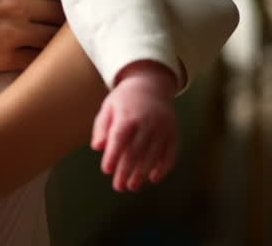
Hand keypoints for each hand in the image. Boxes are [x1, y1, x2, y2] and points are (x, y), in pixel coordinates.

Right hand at [0, 0, 64, 78]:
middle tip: (54, 9)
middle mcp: (16, 0)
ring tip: (50, 30)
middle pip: (60, 2)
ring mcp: (14, 31)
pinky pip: (42, 58)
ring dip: (56, 31)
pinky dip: (45, 55)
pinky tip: (38, 52)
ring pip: (56, 32)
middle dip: (61, 6)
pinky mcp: (7, 59)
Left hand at [91, 61, 179, 191]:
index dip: (113, 155)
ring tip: (132, 186)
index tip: (106, 171)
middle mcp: (147, 122)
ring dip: (142, 173)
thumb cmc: (125, 100)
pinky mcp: (173, 132)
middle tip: (118, 187)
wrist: (151, 85)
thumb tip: (98, 148)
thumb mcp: (108, 108)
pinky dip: (164, 167)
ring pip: (153, 154)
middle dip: (126, 170)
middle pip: (136, 150)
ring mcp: (162, 127)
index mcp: (128, 115)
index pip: (119, 138)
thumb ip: (102, 128)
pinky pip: (171, 152)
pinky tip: (154, 178)